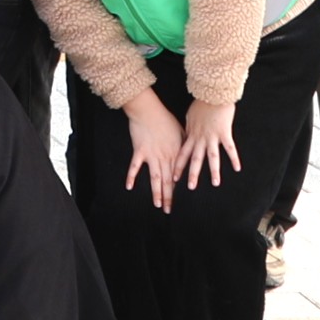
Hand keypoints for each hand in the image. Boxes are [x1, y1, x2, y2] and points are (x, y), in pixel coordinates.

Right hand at [119, 92, 185, 211]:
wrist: (149, 110)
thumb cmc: (165, 118)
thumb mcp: (180, 131)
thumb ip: (184, 144)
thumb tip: (189, 152)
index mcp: (175, 153)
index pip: (177, 176)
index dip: (178, 189)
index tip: (181, 201)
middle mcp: (164, 157)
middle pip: (167, 181)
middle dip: (169, 197)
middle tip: (169, 210)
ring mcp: (151, 155)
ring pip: (155, 178)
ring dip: (156, 192)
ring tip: (157, 204)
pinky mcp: (139, 151)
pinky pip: (134, 167)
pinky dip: (131, 177)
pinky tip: (129, 187)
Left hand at [176, 97, 240, 191]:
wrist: (211, 93)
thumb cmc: (201, 103)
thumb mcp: (190, 116)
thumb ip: (189, 128)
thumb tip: (187, 135)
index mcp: (192, 135)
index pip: (182, 153)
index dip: (178, 166)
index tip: (174, 178)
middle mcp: (201, 138)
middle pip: (195, 159)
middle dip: (192, 174)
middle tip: (190, 187)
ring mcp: (212, 136)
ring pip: (212, 157)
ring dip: (213, 171)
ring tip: (216, 183)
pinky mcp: (224, 132)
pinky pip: (229, 148)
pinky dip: (234, 158)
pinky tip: (237, 168)